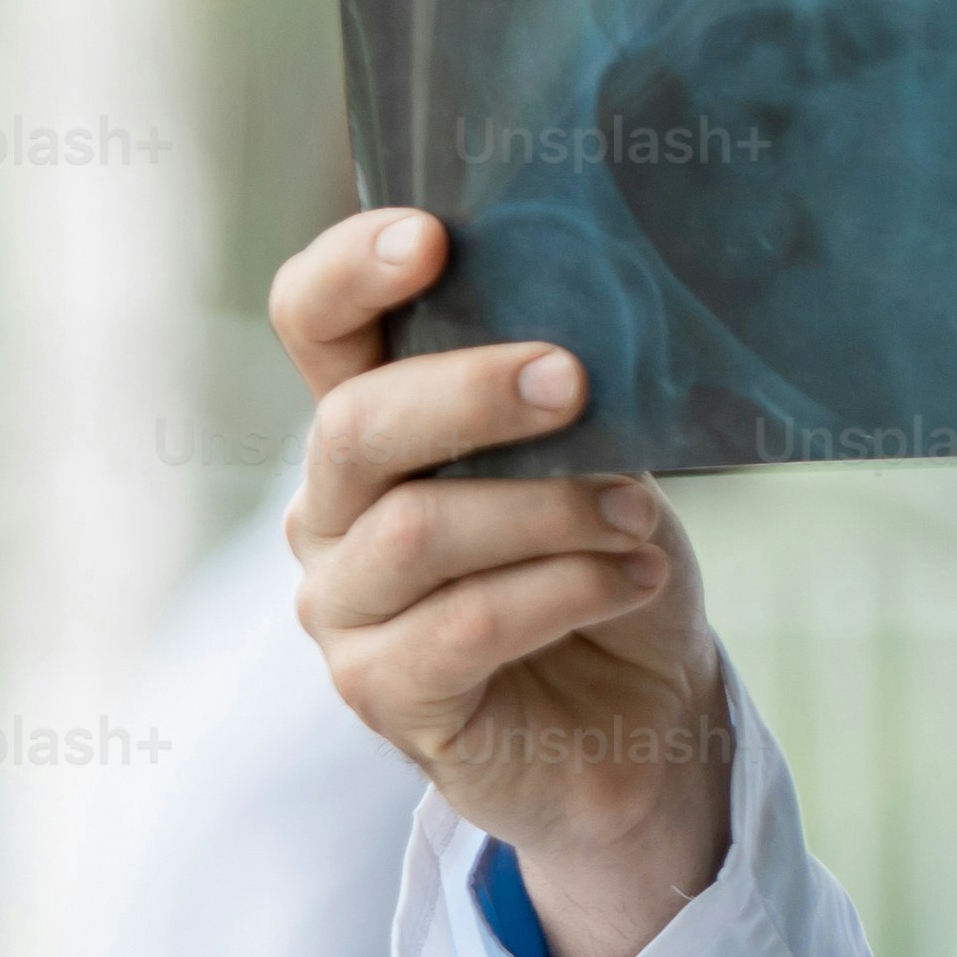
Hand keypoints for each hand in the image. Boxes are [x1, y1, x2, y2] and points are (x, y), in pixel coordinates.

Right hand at [268, 207, 728, 956]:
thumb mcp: (600, 457)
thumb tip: (586, 341)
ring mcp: (344, 606)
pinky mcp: (384, 693)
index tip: (429, 236)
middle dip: (470, 393)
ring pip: (418, 531)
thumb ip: (564, 400)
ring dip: (546, 511)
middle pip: (356, 424)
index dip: (349, 272)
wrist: (643, 721)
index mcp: (373, 424)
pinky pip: (462, 627)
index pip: (314, 324)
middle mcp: (334, 509)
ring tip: (638, 517)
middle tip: (576, 380)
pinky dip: (562, 591)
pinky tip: (632, 579)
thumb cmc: (608, 563)